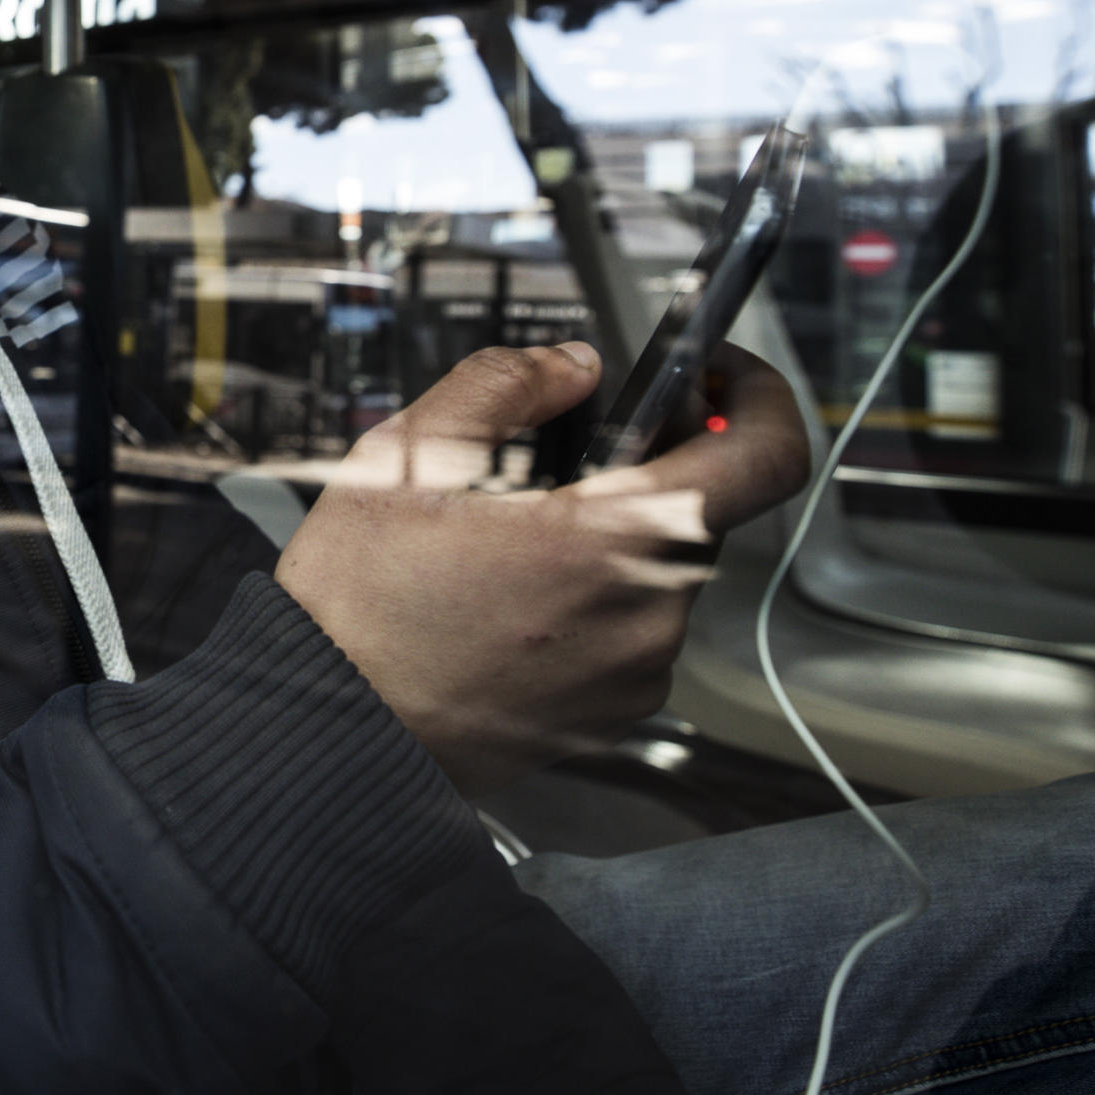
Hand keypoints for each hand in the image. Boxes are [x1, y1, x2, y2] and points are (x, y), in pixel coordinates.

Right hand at [273, 342, 808, 795]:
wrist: (329, 728)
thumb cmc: (361, 606)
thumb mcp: (409, 454)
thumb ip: (506, 383)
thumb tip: (571, 366)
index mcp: (617, 537)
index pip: (765, 454)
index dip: (759, 396)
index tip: (722, 375)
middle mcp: (648, 612)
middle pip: (696, 510)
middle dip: (636, 473)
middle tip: (550, 464)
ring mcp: (635, 673)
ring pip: (655, 572)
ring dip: (604, 543)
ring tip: (500, 545)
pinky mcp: (609, 714)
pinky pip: (627, 633)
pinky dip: (586, 604)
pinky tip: (502, 602)